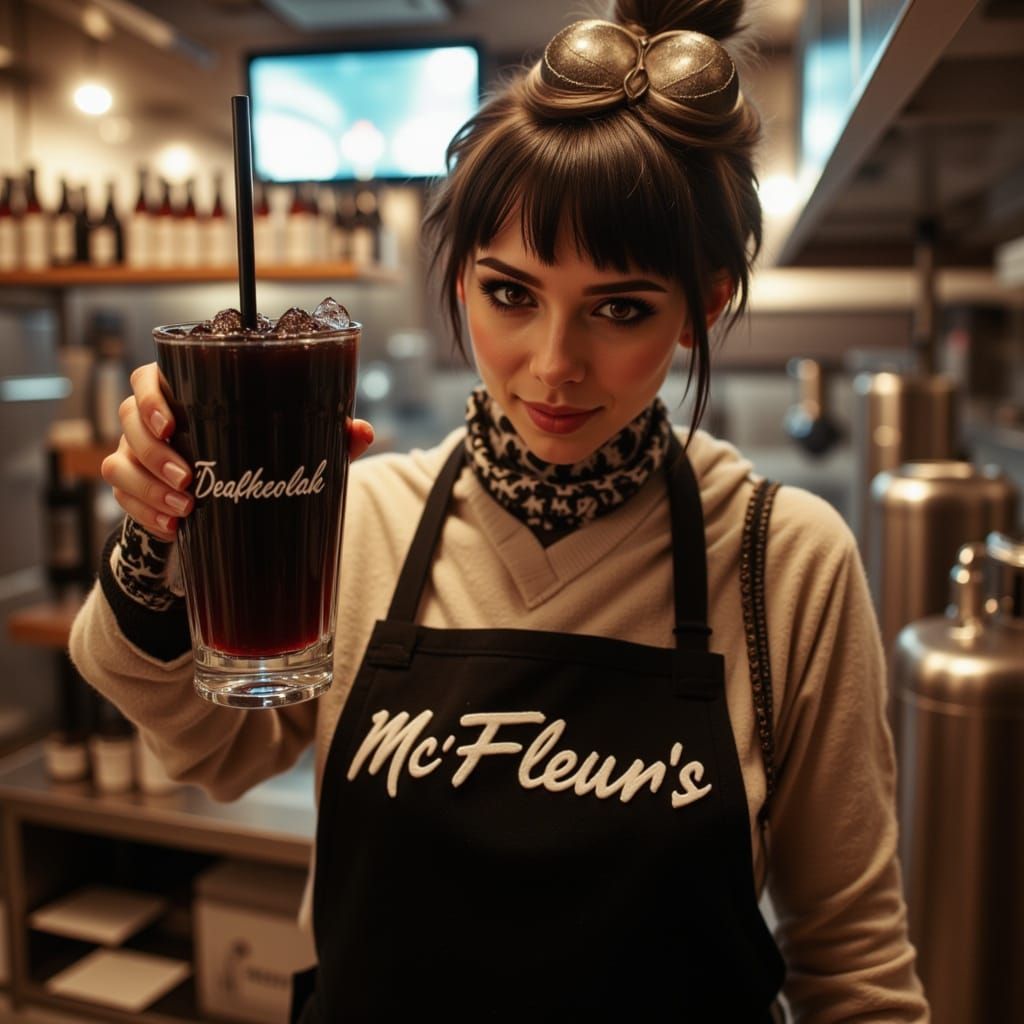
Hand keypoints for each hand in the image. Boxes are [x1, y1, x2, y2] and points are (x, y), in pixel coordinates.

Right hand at [101, 363, 374, 542]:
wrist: (227, 498)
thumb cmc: (258, 451)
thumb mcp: (292, 441)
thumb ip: (326, 433)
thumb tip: (361, 431)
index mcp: (183, 393)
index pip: (148, 379)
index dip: (151, 397)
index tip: (171, 422)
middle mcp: (150, 420)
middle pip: (128, 420)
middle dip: (154, 452)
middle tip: (188, 478)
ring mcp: (136, 454)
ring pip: (121, 464)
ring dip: (149, 488)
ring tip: (185, 509)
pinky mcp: (133, 490)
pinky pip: (124, 500)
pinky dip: (146, 515)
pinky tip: (173, 529)